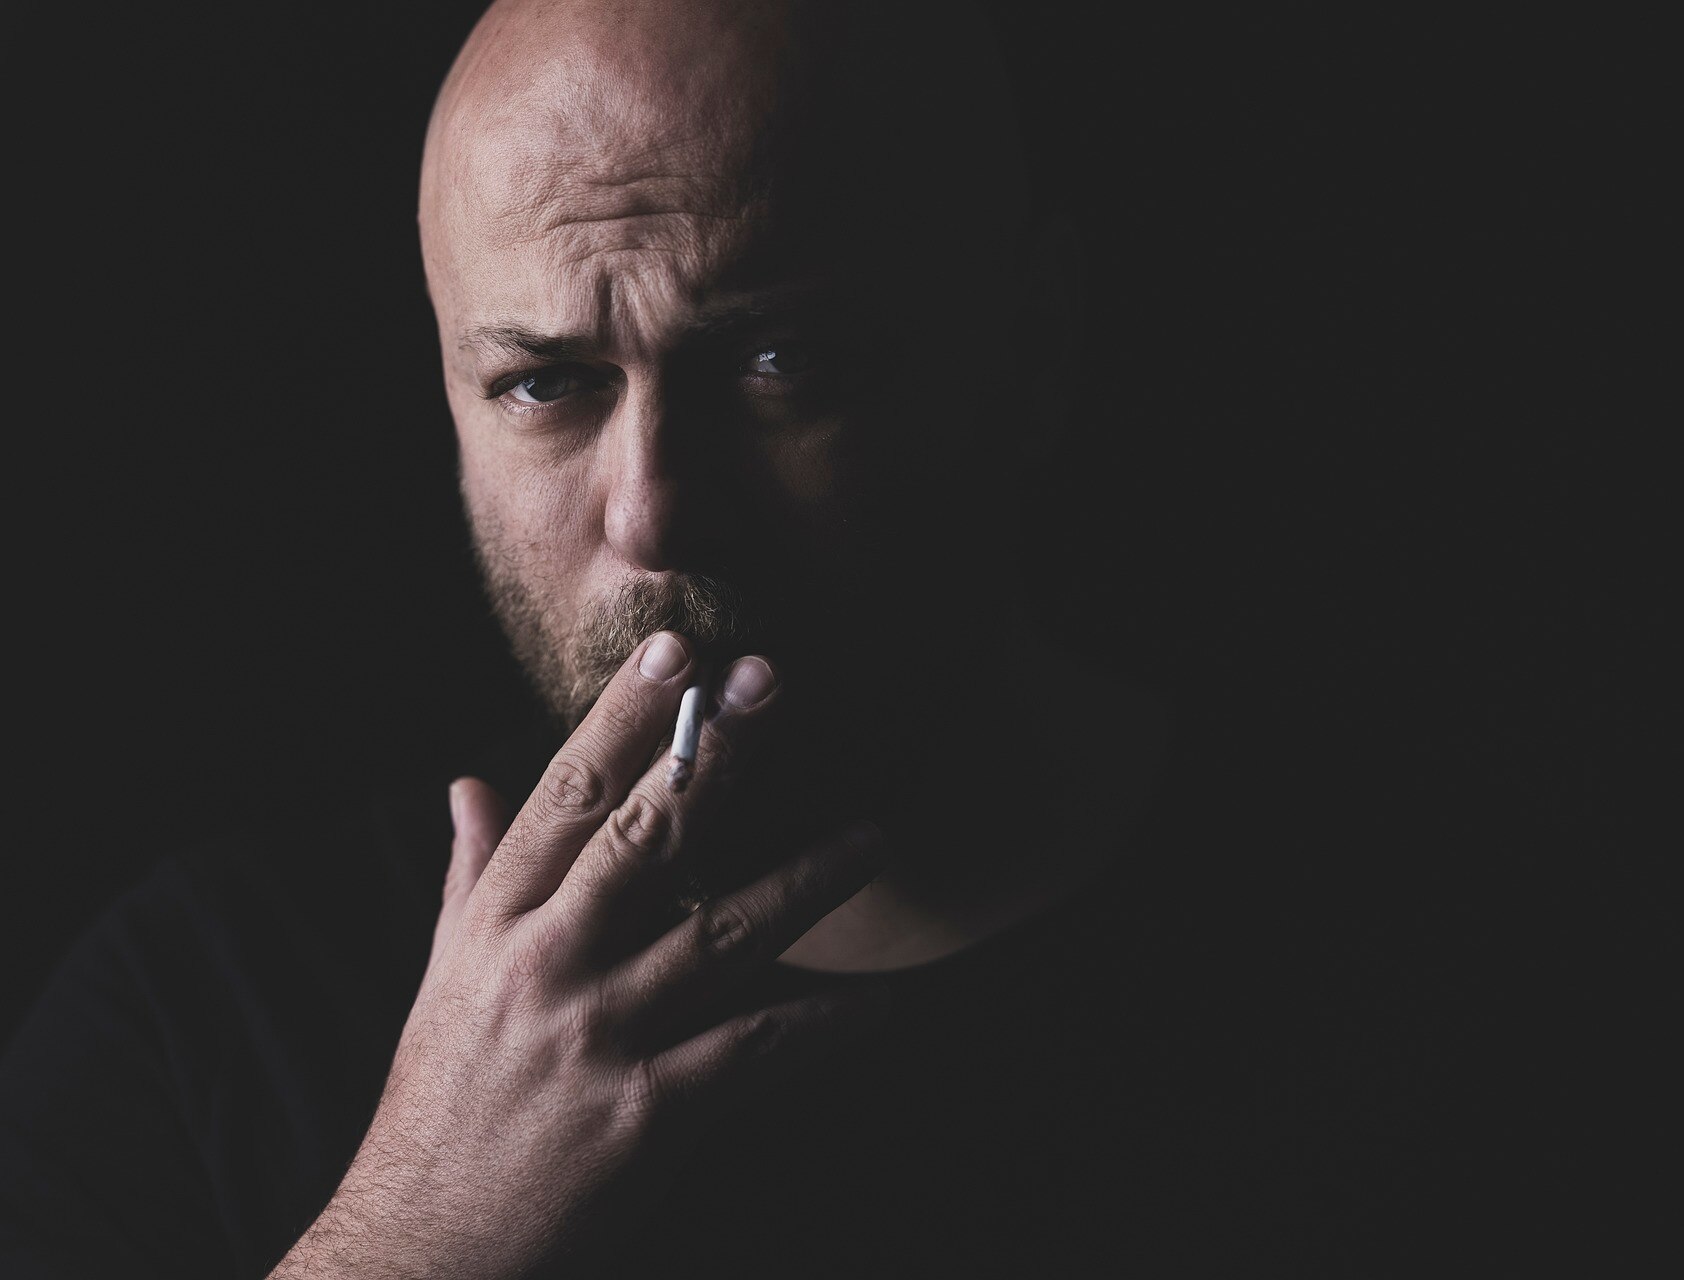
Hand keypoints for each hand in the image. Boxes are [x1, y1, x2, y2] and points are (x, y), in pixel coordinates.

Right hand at [270, 632, 887, 1278]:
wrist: (424, 1242)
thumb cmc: (437, 1100)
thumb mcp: (441, 976)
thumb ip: (471, 873)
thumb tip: (467, 781)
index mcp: (494, 924)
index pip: (564, 797)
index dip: (624, 718)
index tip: (677, 652)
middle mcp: (545, 966)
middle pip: (643, 839)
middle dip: (716, 755)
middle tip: (774, 683)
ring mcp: (600, 1037)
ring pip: (720, 931)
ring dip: (807, 879)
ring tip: (875, 837)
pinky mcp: (649, 1110)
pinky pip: (759, 1045)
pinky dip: (828, 1017)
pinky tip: (885, 995)